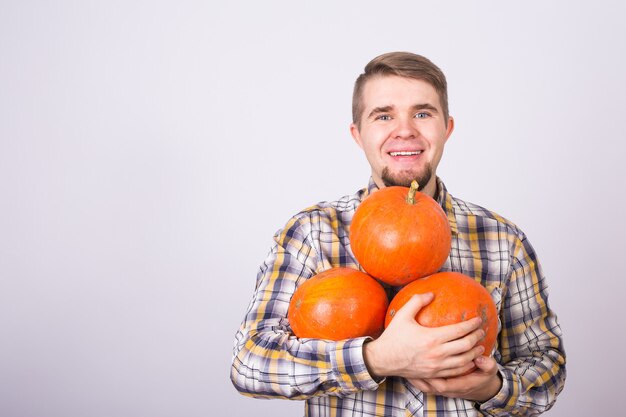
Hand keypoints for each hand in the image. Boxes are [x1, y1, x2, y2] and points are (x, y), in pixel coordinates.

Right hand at [364, 293, 485, 379]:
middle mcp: (437, 353)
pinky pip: (456, 372)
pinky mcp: (434, 374)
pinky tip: (470, 360)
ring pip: (464, 361)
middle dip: (477, 337)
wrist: (383, 359)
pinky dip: (467, 366)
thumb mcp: (403, 315)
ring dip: (475, 352)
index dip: (471, 325)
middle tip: (481, 331)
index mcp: (432, 338)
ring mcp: (437, 366)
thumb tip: (432, 293)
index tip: (478, 320)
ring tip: (480, 346)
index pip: (459, 330)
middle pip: (466, 346)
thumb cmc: (393, 336)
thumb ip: (417, 301)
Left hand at [408, 355, 502, 401]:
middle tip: (408, 360)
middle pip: (429, 386)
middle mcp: (448, 390)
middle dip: (418, 375)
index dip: (432, 375)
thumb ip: (487, 365)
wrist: (481, 387)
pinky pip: (423, 384)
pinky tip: (406, 370)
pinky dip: (414, 378)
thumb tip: (480, 358)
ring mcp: (441, 389)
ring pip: (424, 386)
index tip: (423, 362)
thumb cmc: (483, 376)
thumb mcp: (489, 371)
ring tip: (402, 366)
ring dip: (413, 377)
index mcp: (459, 386)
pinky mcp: (437, 386)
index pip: (442, 385)